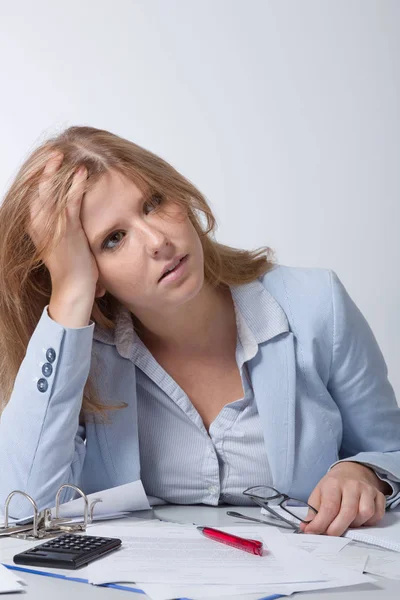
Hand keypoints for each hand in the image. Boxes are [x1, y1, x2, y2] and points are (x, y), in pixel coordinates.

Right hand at [28, 152, 98, 295]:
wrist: (73, 286)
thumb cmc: (71, 267)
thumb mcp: (62, 242)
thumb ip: (61, 227)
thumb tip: (68, 216)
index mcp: (35, 227)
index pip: (34, 197)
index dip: (39, 178)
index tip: (47, 164)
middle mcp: (39, 224)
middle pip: (37, 189)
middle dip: (44, 169)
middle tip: (53, 152)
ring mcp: (52, 226)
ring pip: (50, 191)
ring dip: (57, 171)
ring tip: (62, 155)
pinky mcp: (68, 229)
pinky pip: (70, 200)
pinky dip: (76, 184)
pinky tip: (82, 172)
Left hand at [300, 462, 388, 535]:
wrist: (352, 471)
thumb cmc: (333, 486)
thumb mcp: (319, 493)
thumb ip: (312, 512)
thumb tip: (306, 528)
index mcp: (334, 483)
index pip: (329, 506)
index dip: (321, 523)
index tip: (313, 532)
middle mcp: (352, 485)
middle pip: (348, 512)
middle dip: (337, 528)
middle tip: (329, 535)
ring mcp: (367, 490)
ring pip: (365, 514)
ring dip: (355, 525)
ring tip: (346, 523)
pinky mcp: (379, 496)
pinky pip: (377, 515)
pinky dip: (368, 522)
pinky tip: (359, 520)